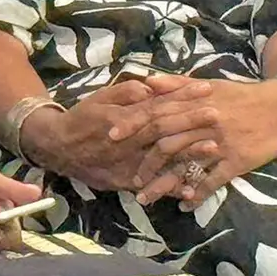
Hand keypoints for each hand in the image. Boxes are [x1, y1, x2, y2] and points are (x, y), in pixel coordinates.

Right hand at [23, 77, 218, 192]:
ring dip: (187, 154)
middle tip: (218, 114)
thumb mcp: (100, 97)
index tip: (205, 89)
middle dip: (191, 122)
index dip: (182, 98)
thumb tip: (149, 86)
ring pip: (161, 158)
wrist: (58, 148)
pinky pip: (151, 185)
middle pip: (164, 131)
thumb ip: (125, 91)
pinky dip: (170, 187)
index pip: (157, 106)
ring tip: (214, 148)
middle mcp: (127, 142)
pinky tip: (192, 189)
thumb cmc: (83, 118)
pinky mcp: (125, 181)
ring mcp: (127, 163)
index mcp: (123, 119)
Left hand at [132, 78, 276, 207]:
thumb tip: (146, 82)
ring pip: (185, 165)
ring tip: (145, 199)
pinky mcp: (237, 160)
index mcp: (194, 103)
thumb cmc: (240, 96)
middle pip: (166, 143)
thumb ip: (176, 85)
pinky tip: (183, 205)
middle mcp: (204, 122)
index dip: (132, 125)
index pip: (156, 113)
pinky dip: (197, 194)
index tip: (111, 136)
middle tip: (129, 180)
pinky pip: (213, 180)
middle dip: (144, 163)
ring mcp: (220, 143)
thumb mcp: (208, 85)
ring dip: (163, 184)